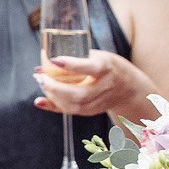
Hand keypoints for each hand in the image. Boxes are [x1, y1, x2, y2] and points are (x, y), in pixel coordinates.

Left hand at [34, 51, 148, 116]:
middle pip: (79, 94)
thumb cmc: (108, 66)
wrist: (128, 87)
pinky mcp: (92, 111)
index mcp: (106, 68)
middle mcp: (104, 87)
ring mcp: (99, 102)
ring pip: (73, 105)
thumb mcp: (96, 56)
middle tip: (40, 77)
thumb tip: (43, 62)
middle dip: (54, 87)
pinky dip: (53, 106)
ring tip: (41, 83)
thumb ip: (73, 58)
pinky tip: (40, 100)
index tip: (54, 60)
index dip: (71, 64)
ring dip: (52, 96)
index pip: (89, 68)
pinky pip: (71, 111)